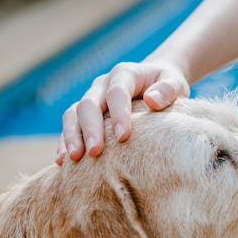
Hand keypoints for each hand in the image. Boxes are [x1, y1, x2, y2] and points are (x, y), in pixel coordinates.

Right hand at [56, 61, 189, 164]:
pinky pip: (69, 126)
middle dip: (90, 128)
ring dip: (71, 136)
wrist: (154, 82)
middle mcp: (102, 85)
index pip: (117, 92)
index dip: (118, 113)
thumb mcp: (174, 82)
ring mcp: (91, 99)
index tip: (124, 136)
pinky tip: (63, 163)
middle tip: (95, 152)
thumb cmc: (166, 86)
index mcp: (124, 74)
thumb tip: (152, 100)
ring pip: (72, 114)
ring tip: (74, 159)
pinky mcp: (84, 115)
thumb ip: (167, 89)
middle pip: (89, 104)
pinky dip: (64, 143)